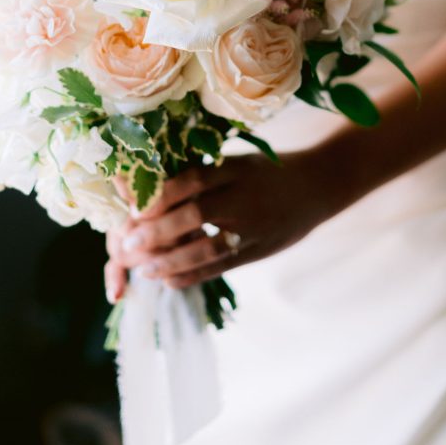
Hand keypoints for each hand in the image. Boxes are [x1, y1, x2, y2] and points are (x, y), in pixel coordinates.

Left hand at [104, 145, 336, 297]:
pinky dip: (192, 276)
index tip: (133, 208)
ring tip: (143, 268)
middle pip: (196, 215)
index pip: (193, 179)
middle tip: (127, 244)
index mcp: (235, 169)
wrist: (318, 186)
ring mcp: (254, 226)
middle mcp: (244, 197)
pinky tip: (168, 281)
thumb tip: (151, 192)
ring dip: (170, 261)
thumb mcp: (237, 163)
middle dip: (158, 232)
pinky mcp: (259, 250)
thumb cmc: (268, 172)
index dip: (161, 195)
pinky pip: (221, 267)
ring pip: (207, 248)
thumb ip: (203, 176)